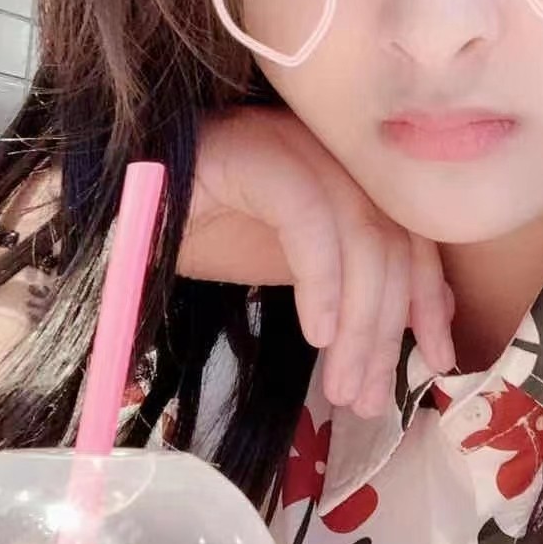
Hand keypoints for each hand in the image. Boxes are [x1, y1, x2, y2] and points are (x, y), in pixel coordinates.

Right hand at [177, 105, 455, 417]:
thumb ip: (345, 284)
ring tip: (342, 387)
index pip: (411, 235)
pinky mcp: (254, 153)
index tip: (436, 362)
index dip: (430, 300)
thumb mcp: (285, 268)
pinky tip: (317, 335)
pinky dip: (321, 281)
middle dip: (387, 330)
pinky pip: (307, 219)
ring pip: (360, 236)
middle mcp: (330, 151)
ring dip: (359, 324)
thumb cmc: (192, 232)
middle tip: (368, 399)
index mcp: (346, 174)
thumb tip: (405, 329)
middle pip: (391, 242)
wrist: (106, 209)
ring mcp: (293, 144)